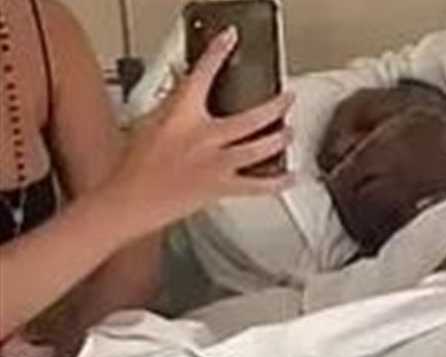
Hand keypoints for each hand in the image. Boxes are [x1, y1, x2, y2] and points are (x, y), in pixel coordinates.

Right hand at [99, 27, 296, 236]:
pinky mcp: (219, 188)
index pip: (200, 75)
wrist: (128, 200)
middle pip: (250, 118)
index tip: (230, 39)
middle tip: (287, 99)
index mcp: (180, 116)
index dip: (217, 53)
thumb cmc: (134, 166)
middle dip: (275, 107)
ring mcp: (214, 163)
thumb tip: (181, 82)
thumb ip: (171, 102)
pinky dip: (277, 182)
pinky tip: (289, 177)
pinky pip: (257, 186)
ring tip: (290, 132)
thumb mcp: (148, 123)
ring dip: (280, 140)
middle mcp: (202, 137)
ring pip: (259, 149)